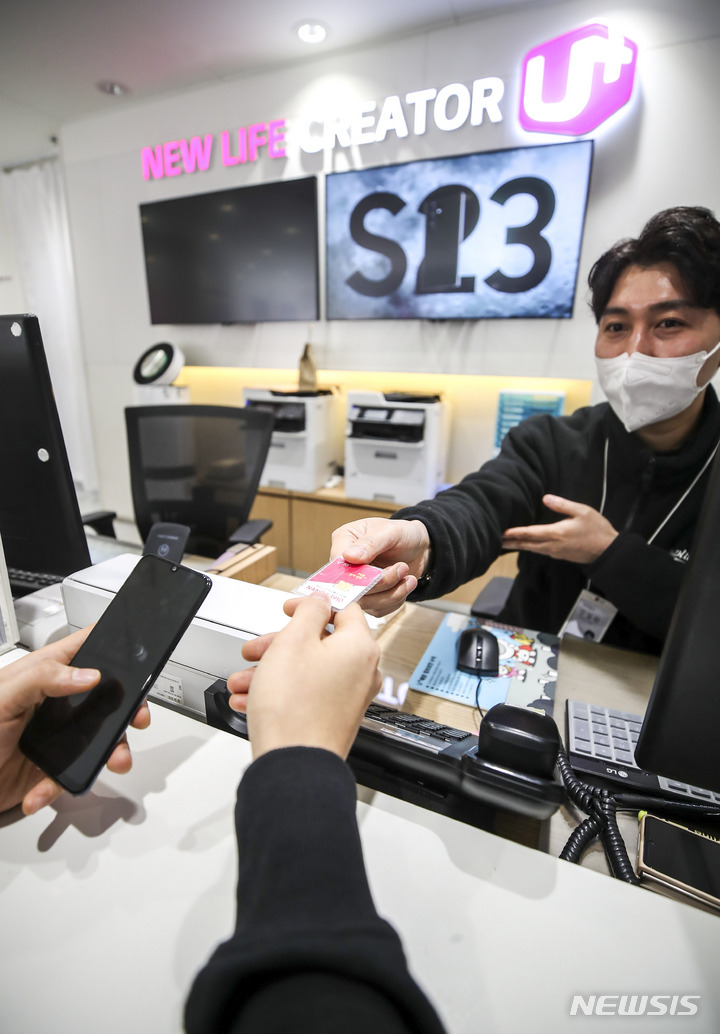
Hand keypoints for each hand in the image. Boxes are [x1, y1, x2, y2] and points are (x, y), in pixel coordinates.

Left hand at [0, 628, 150, 815]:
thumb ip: (41, 679)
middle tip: (137, 718)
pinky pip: (70, 777)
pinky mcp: (50, 768)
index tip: (137, 660)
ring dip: (110, 753)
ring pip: (99, 740)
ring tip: (112, 762)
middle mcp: (54, 702)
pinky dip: (60, 787)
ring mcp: (56, 736)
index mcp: (42, 674)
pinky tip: (40, 791)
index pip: (85, 648)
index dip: (114, 649)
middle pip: (105, 697)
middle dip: (127, 709)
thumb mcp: (0, 697)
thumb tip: (87, 674)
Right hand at [227, 595, 380, 758]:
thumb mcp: (293, 642)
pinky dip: (278, 693)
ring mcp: (349, 698)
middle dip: (278, 645)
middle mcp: (362, 672)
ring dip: (271, 672)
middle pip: (319, 643)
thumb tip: (320, 601)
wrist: (293, 765)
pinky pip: (306, 696)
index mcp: (360, 647)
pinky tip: (249, 700)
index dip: (312, 605)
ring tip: (241, 682)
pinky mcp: (334, 718)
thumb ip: (309, 612)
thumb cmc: (294, 707)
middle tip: (255, 650)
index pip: (344, 610)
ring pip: (306, 672)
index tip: (290, 609)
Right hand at [329, 517, 430, 616]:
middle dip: (381, 583)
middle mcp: (346, 565)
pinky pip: (378, 609)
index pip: (337, 565)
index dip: (353, 575)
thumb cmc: (403, 534)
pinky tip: (405, 585)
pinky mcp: (370, 598)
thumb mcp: (390, 531)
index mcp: (344, 541)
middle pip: (351, 588)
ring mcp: (357, 584)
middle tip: (402, 568)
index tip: (375, 575)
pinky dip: (395, 600)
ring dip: (391, 593)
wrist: (419, 548)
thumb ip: (370, 543)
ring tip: (408, 577)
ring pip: (366, 603)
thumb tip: (349, 556)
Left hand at [501, 494, 617, 564]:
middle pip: (526, 544)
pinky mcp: (559, 555)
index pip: (530, 533)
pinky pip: (539, 550)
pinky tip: (523, 544)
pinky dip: (528, 547)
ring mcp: (555, 552)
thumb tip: (545, 498)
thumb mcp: (582, 511)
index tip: (501, 532)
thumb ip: (562, 505)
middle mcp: (552, 545)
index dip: (514, 533)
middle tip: (493, 540)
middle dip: (510, 542)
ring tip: (504, 542)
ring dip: (517, 545)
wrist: (608, 551)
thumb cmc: (597, 529)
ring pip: (532, 548)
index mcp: (556, 534)